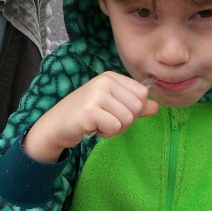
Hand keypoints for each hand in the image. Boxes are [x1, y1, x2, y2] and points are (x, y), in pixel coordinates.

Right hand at [23, 72, 158, 161]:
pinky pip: (115, 126)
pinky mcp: (90, 110)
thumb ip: (134, 106)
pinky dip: (106, 133)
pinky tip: (92, 128)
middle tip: (106, 120)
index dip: (134, 109)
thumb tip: (156, 107)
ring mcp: (96, 94)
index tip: (115, 112)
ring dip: (115, 129)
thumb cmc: (84, 115)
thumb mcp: (111, 106)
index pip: (142, 93)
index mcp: (111, 77)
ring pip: (128, 118)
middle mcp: (104, 81)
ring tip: (98, 124)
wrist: (56, 125)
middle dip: (125, 121)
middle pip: (137, 107)